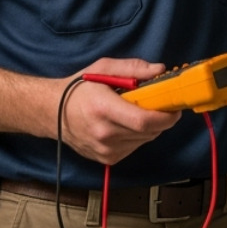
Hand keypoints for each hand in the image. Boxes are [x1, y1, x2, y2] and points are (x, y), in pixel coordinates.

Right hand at [59, 58, 179, 165]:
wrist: (52, 113)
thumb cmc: (78, 89)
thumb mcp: (103, 68)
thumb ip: (133, 68)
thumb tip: (160, 70)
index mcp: (104, 109)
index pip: (144, 121)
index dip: (166, 116)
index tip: (174, 107)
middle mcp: (104, 134)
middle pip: (149, 132)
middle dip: (161, 119)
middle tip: (160, 105)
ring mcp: (105, 150)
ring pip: (145, 140)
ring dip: (149, 127)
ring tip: (136, 112)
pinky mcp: (107, 159)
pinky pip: (135, 147)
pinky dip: (137, 136)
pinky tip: (125, 124)